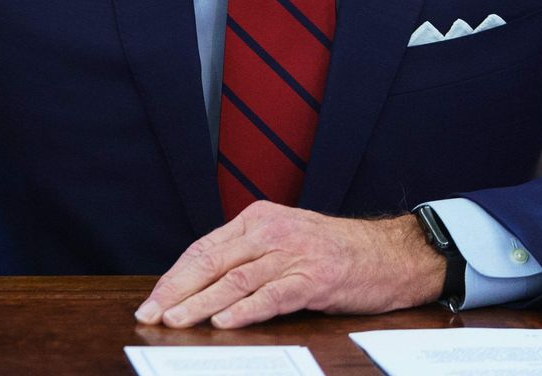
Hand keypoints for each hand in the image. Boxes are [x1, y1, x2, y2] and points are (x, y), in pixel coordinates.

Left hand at [134, 202, 444, 328]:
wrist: (389, 253)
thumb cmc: (334, 251)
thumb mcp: (284, 240)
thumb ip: (248, 255)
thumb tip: (201, 285)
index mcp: (258, 219)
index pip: (204, 248)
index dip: (175, 277)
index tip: (152, 300)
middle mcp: (270, 232)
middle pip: (212, 262)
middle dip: (177, 291)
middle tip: (151, 314)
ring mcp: (292, 254)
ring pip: (235, 280)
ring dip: (201, 303)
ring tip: (176, 320)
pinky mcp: (313, 279)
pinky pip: (272, 295)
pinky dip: (245, 310)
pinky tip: (224, 321)